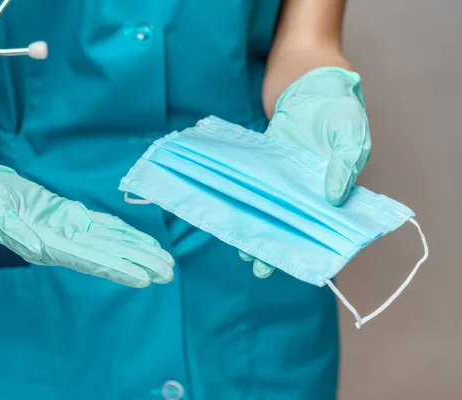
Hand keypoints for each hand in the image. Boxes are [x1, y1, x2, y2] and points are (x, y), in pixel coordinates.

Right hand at [0, 143, 174, 287]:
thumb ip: (15, 231)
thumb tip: (39, 248)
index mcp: (44, 243)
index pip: (88, 259)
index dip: (117, 268)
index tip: (144, 278)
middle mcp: (60, 240)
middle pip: (106, 253)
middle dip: (137, 262)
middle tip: (167, 272)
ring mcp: (64, 227)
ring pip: (107, 240)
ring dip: (135, 249)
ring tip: (162, 260)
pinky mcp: (66, 213)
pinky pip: (98, 224)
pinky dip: (120, 231)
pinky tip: (138, 239)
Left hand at [243, 67, 371, 278]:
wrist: (307, 77)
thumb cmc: (336, 105)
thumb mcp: (350, 133)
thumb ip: (344, 165)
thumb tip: (334, 199)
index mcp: (333, 186)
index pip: (326, 224)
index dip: (313, 245)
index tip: (297, 264)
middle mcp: (307, 187)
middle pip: (293, 222)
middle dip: (278, 243)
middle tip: (259, 264)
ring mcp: (283, 177)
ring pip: (270, 208)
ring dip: (256, 225)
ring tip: (241, 246)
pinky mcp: (263, 164)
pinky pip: (252, 186)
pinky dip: (243, 199)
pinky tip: (230, 214)